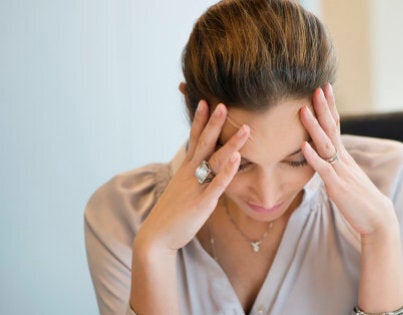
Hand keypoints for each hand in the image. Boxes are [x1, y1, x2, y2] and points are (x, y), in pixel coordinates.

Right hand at [134, 101, 249, 253]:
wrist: (157, 237)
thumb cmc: (172, 213)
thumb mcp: (183, 189)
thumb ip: (194, 176)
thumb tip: (206, 167)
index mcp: (186, 170)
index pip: (194, 139)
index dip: (199, 120)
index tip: (204, 101)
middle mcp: (190, 174)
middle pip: (204, 143)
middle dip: (213, 123)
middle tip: (222, 104)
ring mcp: (196, 187)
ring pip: (215, 161)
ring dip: (231, 144)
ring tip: (245, 129)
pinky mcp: (202, 202)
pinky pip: (217, 184)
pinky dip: (227, 171)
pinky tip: (237, 159)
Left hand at [299, 84, 397, 237]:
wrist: (378, 219)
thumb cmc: (360, 200)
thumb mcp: (346, 177)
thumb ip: (334, 165)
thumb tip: (324, 156)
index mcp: (343, 157)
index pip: (336, 125)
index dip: (329, 107)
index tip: (324, 88)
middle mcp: (342, 160)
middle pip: (331, 129)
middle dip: (323, 107)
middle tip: (317, 87)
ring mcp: (340, 172)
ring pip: (325, 145)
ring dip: (313, 127)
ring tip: (303, 110)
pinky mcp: (337, 187)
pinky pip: (323, 170)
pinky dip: (313, 157)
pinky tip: (304, 146)